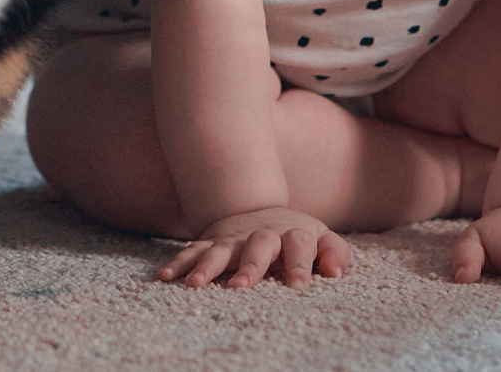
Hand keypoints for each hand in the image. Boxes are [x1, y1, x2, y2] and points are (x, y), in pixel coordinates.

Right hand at [157, 207, 349, 289]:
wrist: (260, 212)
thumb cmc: (295, 236)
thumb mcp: (321, 238)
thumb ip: (335, 253)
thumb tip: (335, 273)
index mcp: (292, 233)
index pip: (298, 245)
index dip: (300, 264)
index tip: (299, 287)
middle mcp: (261, 234)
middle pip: (257, 246)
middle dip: (249, 266)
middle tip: (242, 288)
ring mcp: (233, 238)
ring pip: (219, 250)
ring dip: (207, 267)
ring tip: (194, 285)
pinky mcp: (211, 241)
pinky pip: (192, 251)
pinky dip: (178, 262)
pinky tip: (165, 277)